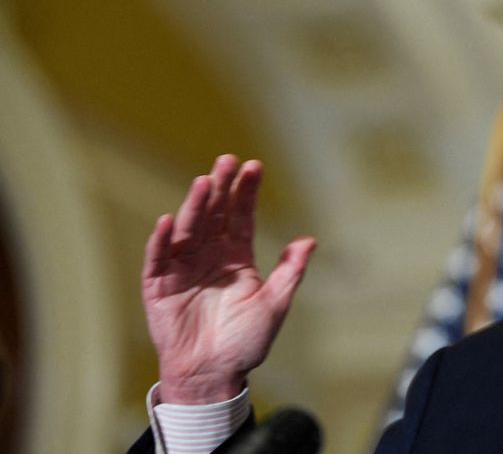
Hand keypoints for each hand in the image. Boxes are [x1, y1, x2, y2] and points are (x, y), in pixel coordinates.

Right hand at [141, 154, 315, 403]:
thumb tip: (310, 239)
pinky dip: (161, 242)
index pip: (241, 217)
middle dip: (221, 188)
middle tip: (227, 160)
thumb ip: (290, 272)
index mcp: (237, 258)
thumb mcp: (274, 304)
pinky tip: (168, 222)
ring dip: (195, 206)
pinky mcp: (159, 287)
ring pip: (188, 230)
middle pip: (214, 215)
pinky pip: (159, 260)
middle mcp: (209, 257)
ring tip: (204, 183)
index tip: (254, 165)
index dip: (246, 192)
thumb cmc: (246, 343)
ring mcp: (183, 269)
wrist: (214, 375)